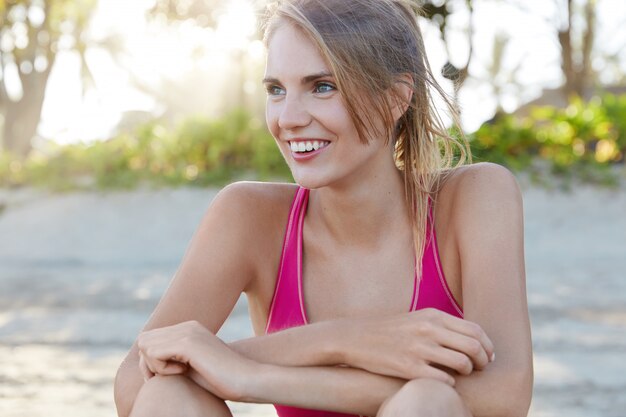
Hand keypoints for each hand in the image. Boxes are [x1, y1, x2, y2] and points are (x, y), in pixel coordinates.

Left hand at [136, 320, 258, 400]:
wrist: (248, 379)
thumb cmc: (222, 380)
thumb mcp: (193, 368)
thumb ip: (174, 360)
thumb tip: (148, 364)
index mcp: (188, 329)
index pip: (150, 340)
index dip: (151, 362)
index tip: (168, 376)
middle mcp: (187, 325)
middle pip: (144, 340)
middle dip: (149, 363)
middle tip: (168, 377)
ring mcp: (188, 332)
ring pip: (146, 346)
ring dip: (154, 365)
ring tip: (178, 374)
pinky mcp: (189, 343)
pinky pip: (154, 354)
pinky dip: (161, 368)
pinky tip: (183, 372)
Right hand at [340, 309, 494, 384]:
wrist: (356, 337)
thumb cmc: (390, 330)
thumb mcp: (418, 319)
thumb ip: (442, 325)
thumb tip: (473, 340)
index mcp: (433, 315)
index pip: (475, 330)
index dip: (488, 346)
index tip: (488, 356)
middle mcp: (428, 329)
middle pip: (474, 346)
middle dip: (483, 361)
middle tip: (480, 368)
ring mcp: (419, 349)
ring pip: (462, 364)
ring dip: (467, 372)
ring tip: (460, 374)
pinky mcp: (408, 367)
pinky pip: (444, 380)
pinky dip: (449, 384)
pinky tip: (442, 381)